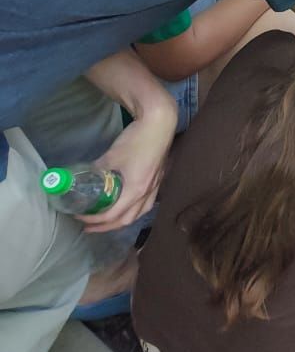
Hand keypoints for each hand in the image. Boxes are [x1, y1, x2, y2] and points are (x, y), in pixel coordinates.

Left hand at [81, 103, 176, 232]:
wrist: (160, 125)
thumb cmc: (135, 140)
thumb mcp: (110, 156)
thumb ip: (96, 170)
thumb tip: (82, 178)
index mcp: (135, 190)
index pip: (112, 215)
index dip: (94, 219)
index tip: (79, 215)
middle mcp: (147, 192)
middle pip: (127, 220)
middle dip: (106, 226)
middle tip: (89, 226)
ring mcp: (155, 186)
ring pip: (140, 213)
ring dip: (122, 220)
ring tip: (108, 220)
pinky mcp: (158, 179)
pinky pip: (147, 203)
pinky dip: (134, 210)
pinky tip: (127, 204)